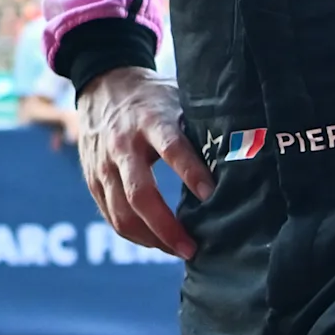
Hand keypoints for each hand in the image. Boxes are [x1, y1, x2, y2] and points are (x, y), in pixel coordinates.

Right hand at [75, 66, 208, 258]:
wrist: (104, 83)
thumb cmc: (153, 97)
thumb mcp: (178, 99)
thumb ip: (199, 127)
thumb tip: (242, 154)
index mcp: (150, 120)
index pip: (172, 148)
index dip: (192, 173)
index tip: (213, 196)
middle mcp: (122, 144)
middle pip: (140, 194)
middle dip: (167, 227)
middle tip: (193, 248)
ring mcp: (103, 164)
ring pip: (122, 214)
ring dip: (151, 239)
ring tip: (179, 250)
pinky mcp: (92, 179)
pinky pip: (111, 216)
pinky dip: (134, 235)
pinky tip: (156, 242)